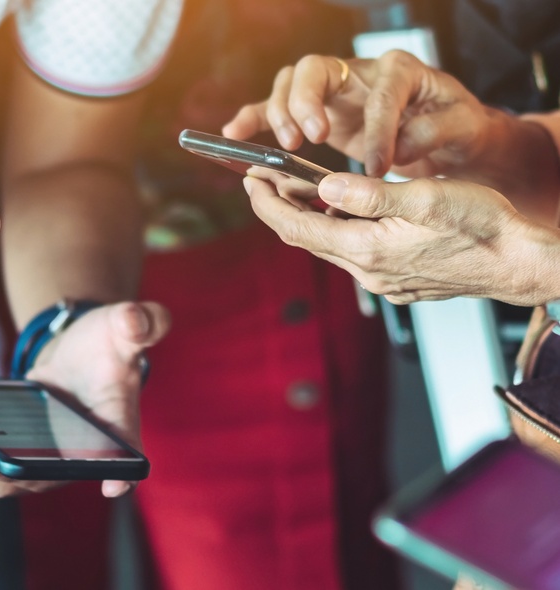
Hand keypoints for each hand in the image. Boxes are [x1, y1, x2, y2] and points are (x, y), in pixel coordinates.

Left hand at [0, 301, 170, 497]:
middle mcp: (76, 453)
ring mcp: (40, 454)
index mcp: (114, 428)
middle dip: (3, 473)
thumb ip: (141, 322)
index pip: (126, 458)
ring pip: (2, 476)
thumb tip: (136, 320)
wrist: (79, 348)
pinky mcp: (11, 445)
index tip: (113, 486)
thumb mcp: (125, 326)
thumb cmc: (109, 341)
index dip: (120, 475)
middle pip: (41, 478)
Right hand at [223, 50, 491, 178]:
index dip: (377, 130)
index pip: (380, 91)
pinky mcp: (315, 113)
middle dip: (307, 102)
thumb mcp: (462, 128)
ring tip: (289, 147)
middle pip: (316, 69)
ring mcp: (333, 92)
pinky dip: (253, 118)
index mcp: (400, 71)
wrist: (446, 135)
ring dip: (281, 113)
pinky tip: (234, 134)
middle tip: (312, 138)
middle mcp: (360, 73)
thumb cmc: (454, 127)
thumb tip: (398, 147)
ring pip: (290, 84)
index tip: (379, 169)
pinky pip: (276, 108)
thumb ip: (433, 132)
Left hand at [243, 172, 556, 305]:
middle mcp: (368, 271)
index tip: (249, 180)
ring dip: (308, 217)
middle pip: (306, 238)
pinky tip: (341, 210)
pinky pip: (351, 252)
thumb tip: (322, 188)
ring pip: (328, 244)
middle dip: (280, 206)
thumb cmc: (482, 228)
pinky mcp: (394, 279)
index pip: (297, 227)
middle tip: (263, 179)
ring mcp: (380, 279)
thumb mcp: (424, 199)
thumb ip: (368, 195)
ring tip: (296, 186)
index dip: (267, 203)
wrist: (519, 263)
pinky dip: (335, 228)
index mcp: (367, 249)